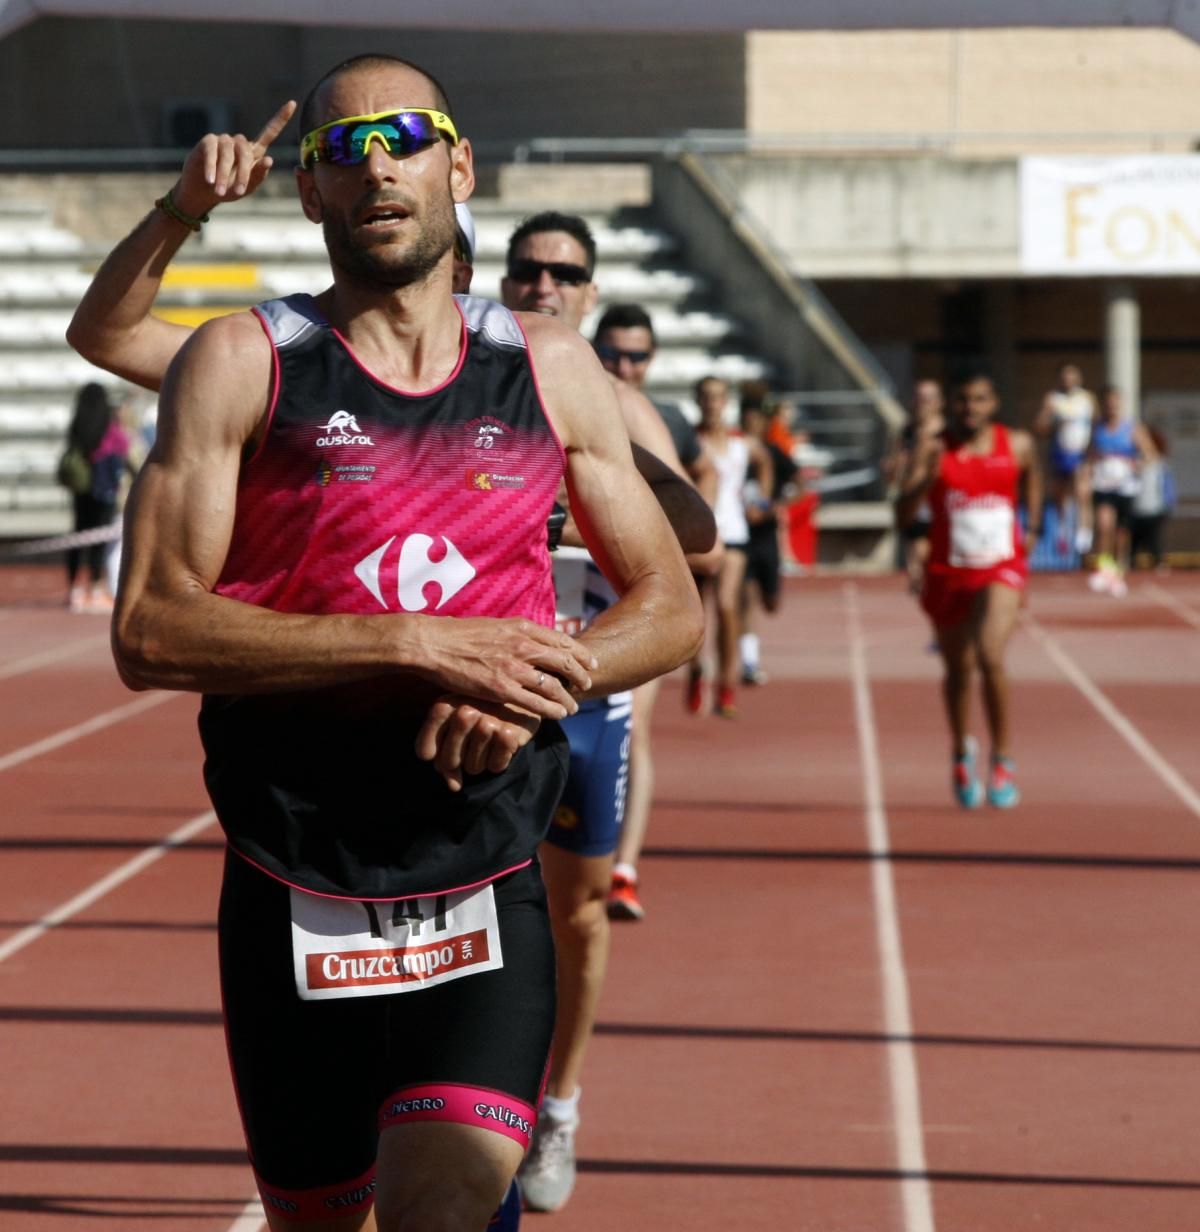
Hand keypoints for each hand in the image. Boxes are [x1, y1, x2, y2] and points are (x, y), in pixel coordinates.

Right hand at [173, 100, 296, 215]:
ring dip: (224, 174)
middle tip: (238, 192)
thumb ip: (258, 175)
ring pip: (228, 153)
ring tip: (220, 191)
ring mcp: (223, 140)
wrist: (205, 193)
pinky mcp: (208, 142)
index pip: (269, 132)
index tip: (293, 103)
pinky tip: (210, 180)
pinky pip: (212, 152)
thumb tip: (269, 159)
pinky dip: (211, 167)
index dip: (281, 118)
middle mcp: (239, 143)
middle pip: (245, 152)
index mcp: (254, 152)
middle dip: (243, 174)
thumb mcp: (247, 187)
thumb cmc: (229, 190)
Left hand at [415, 696, 540, 791]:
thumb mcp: (454, 730)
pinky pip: (495, 766)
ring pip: (473, 767)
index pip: (424, 751)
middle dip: (456, 765)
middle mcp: (465, 711)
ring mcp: (488, 721)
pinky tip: (501, 749)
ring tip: (486, 747)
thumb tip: (454, 787)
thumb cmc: (480, 715)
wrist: (518, 699)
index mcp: (445, 706)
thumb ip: (446, 758)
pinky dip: (498, 764)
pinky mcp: (510, 731)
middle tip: (467, 753)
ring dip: (479, 765)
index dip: (433, 761)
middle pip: (448, 762)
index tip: (441, 757)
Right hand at [417, 616, 596, 719]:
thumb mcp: (496, 625)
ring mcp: (513, 668)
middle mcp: (523, 646)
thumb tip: (532, 638)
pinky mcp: (501, 689)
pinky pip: (535, 703)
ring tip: (573, 707)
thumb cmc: (460, 634)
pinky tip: (558, 715)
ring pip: (554, 686)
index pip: (562, 641)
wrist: (434, 644)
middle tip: (587, 685)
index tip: (590, 663)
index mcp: (522, 628)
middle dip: (580, 676)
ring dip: (568, 698)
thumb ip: (517, 633)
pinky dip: (551, 710)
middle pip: (564, 663)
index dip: (580, 654)